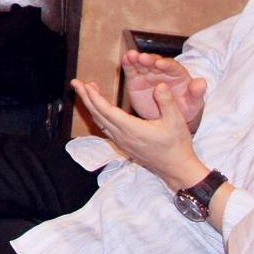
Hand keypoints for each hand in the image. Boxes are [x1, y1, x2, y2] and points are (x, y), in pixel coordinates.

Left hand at [72, 78, 207, 190]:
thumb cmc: (177, 146)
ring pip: (99, 121)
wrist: (177, 169)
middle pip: (97, 114)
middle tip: (76, 83)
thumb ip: (167, 102)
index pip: (106, 110)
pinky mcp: (123, 144)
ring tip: (86, 92)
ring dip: (90, 105)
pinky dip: (98, 115)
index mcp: (132, 128)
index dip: (93, 97)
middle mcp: (122, 135)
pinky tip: (98, 108)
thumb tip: (159, 84)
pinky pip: (104, 127)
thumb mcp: (176, 121)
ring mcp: (121, 141)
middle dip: (85, 97)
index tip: (84, 85)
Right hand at [120, 50, 205, 127]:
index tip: (160, 64)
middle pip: (155, 62)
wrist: (167, 119)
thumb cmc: (183, 109)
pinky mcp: (136, 79)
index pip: (172, 67)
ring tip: (131, 56)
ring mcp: (148, 74)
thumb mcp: (193, 104)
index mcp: (177, 75)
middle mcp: (162, 71)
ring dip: (136, 58)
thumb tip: (202, 82)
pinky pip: (131, 69)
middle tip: (143, 58)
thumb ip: (196, 93)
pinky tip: (125, 58)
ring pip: (142, 63)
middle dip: (149, 59)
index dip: (166, 64)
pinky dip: (128, 63)